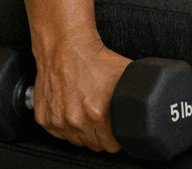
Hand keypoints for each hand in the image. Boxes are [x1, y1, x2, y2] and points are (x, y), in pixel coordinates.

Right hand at [30, 36, 129, 152]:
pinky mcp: (45, 119)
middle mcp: (77, 120)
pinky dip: (66, 125)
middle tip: (102, 118)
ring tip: (87, 111)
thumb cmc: (93, 58)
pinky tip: (72, 109)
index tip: (117, 132)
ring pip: (77, 141)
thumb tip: (146, 105)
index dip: (117, 139)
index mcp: (98, 113)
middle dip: (101, 135)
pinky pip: (59, 133)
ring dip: (83, 131)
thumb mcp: (124, 74)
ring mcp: (59, 121)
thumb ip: (134, 95)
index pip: (111, 145)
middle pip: (95, 144)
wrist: (66, 47)